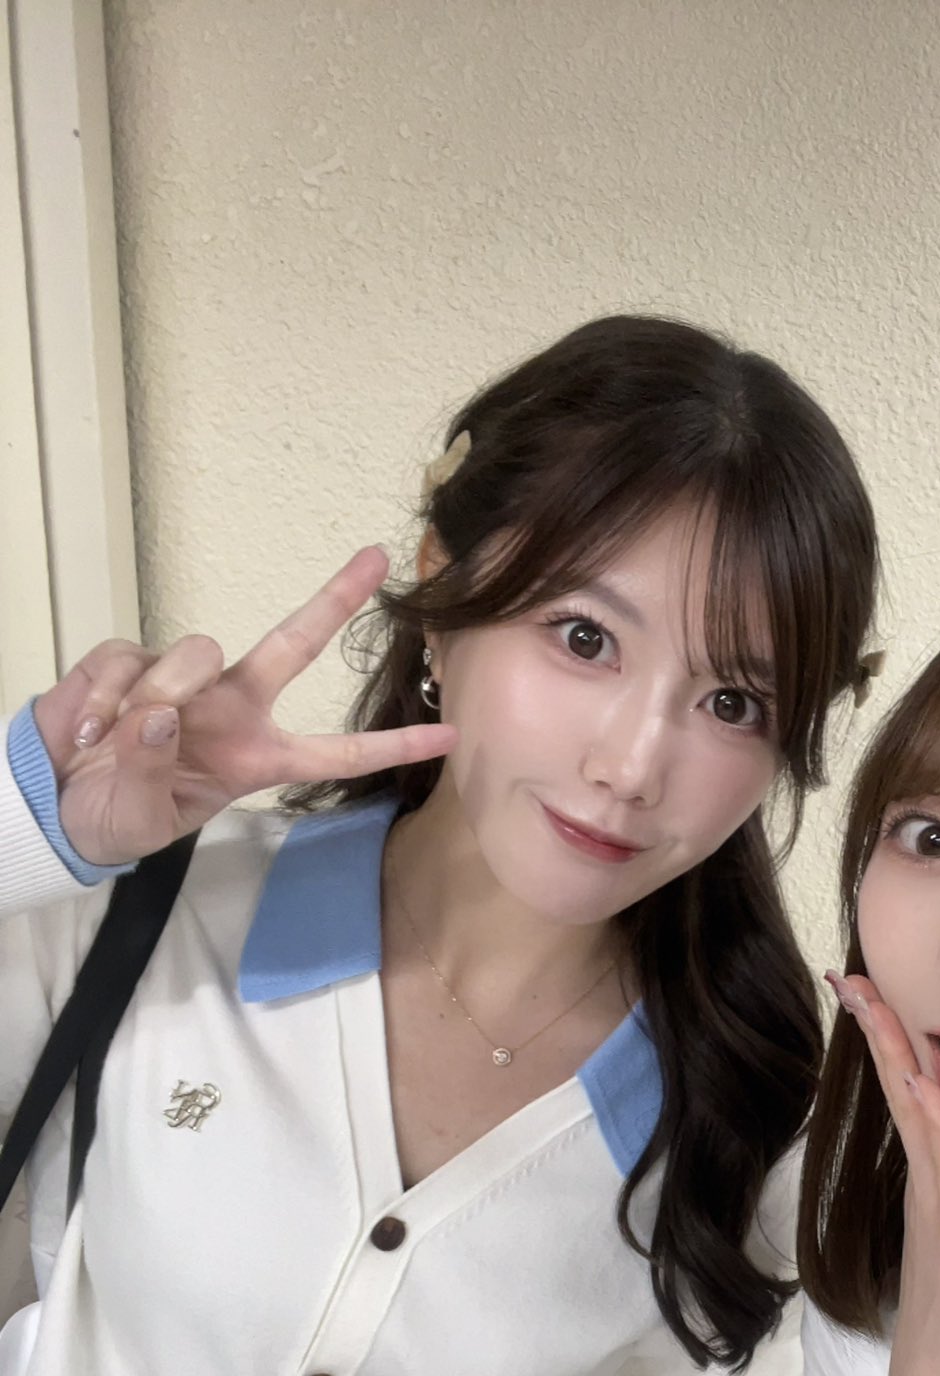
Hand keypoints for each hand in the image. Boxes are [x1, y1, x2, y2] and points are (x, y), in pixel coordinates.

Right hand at [31, 548, 455, 868]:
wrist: (54, 801)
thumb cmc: (115, 815)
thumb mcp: (141, 817)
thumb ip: (151, 771)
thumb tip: (161, 716)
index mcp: (256, 758)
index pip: (336, 752)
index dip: (392, 745)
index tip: (450, 734)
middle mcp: (232, 709)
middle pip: (294, 644)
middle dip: (334, 599)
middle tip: (377, 559)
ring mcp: (185, 678)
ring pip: (195, 653)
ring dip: (157, 695)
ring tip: (114, 741)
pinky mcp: (131, 658)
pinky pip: (127, 662)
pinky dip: (103, 697)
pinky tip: (86, 728)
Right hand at [830, 970, 939, 1375]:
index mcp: (935, 1167)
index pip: (914, 1091)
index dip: (894, 1042)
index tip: (869, 994)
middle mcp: (925, 1170)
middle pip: (899, 1083)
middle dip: (876, 1028)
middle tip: (847, 977)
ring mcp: (931, 1189)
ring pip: (911, 1105)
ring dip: (891, 1051)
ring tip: (867, 1003)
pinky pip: (938, 1154)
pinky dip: (926, 1112)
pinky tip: (915, 1077)